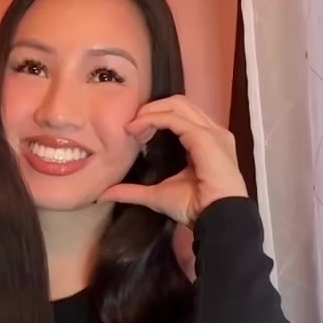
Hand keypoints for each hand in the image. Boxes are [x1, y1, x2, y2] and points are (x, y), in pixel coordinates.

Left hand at [101, 94, 246, 225]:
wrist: (217, 219)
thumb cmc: (194, 207)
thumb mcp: (157, 196)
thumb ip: (133, 191)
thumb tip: (105, 194)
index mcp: (204, 140)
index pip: (179, 114)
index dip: (154, 117)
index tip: (133, 132)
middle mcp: (211, 131)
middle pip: (178, 103)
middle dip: (151, 110)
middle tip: (131, 126)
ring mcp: (211, 132)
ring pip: (177, 105)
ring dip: (150, 112)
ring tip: (133, 127)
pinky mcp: (205, 137)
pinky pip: (175, 119)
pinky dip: (153, 119)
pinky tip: (138, 130)